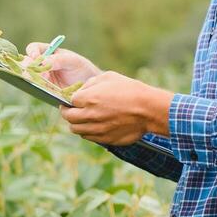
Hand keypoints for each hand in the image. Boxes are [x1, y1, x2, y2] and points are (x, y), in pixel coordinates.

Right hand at [20, 43, 99, 87]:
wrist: (90, 87)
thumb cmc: (82, 69)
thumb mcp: (73, 61)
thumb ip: (59, 60)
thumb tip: (42, 62)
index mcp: (48, 52)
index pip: (33, 48)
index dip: (32, 52)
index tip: (36, 57)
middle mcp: (42, 64)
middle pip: (27, 63)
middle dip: (28, 67)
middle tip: (35, 71)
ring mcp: (42, 77)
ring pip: (29, 77)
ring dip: (31, 78)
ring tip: (39, 80)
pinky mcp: (44, 89)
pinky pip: (36, 88)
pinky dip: (36, 88)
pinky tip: (42, 89)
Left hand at [59, 71, 173, 145]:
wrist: (149, 110)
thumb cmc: (131, 90)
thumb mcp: (110, 77)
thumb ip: (91, 83)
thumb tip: (83, 90)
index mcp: (88, 98)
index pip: (69, 101)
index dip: (70, 99)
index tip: (72, 100)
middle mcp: (90, 115)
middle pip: (68, 117)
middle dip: (67, 112)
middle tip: (69, 110)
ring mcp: (97, 129)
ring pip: (76, 130)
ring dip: (76, 124)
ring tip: (81, 119)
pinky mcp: (105, 139)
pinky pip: (89, 137)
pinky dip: (87, 132)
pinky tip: (93, 126)